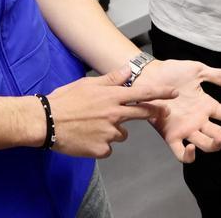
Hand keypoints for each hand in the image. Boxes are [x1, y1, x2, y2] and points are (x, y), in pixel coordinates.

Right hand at [44, 66, 176, 157]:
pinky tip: (87, 137)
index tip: (174, 94)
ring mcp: (108, 134)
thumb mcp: (88, 84)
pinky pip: (108, 147)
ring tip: (93, 125)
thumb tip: (127, 69)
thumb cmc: (66, 100)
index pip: (142, 94)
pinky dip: (101, 144)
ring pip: (121, 133)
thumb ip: (111, 79)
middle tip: (157, 112)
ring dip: (113, 130)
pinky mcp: (101, 150)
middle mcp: (114, 115)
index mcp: (111, 97)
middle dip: (152, 113)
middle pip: (142, 114)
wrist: (47, 121)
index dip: (161, 94)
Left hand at [134, 59, 220, 162]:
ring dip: (215, 144)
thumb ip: (217, 76)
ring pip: (206, 145)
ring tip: (220, 138)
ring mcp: (186, 129)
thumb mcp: (197, 70)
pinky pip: (180, 153)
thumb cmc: (171, 72)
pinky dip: (187, 156)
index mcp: (206, 106)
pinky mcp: (170, 135)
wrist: (148, 75)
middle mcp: (199, 120)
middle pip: (220, 134)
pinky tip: (192, 147)